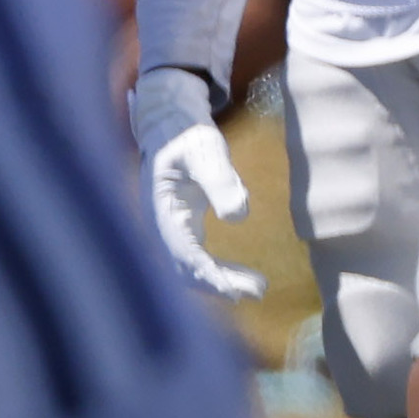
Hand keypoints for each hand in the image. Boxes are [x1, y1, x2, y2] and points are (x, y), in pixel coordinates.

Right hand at [130, 65, 261, 301]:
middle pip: (183, 269)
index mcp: (162, 208)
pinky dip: (216, 272)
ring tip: (258, 285)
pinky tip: (240, 275)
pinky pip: (193, 260)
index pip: (183, 254)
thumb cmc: (187, 135)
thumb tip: (240, 217)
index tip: (240, 291)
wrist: (169, 126)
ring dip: (219, 281)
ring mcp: (167, 229)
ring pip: (187, 269)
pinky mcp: (179, 229)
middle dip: (218, 285)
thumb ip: (221, 180)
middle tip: (259, 290)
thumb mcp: (207, 150)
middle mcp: (159, 225)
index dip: (210, 276)